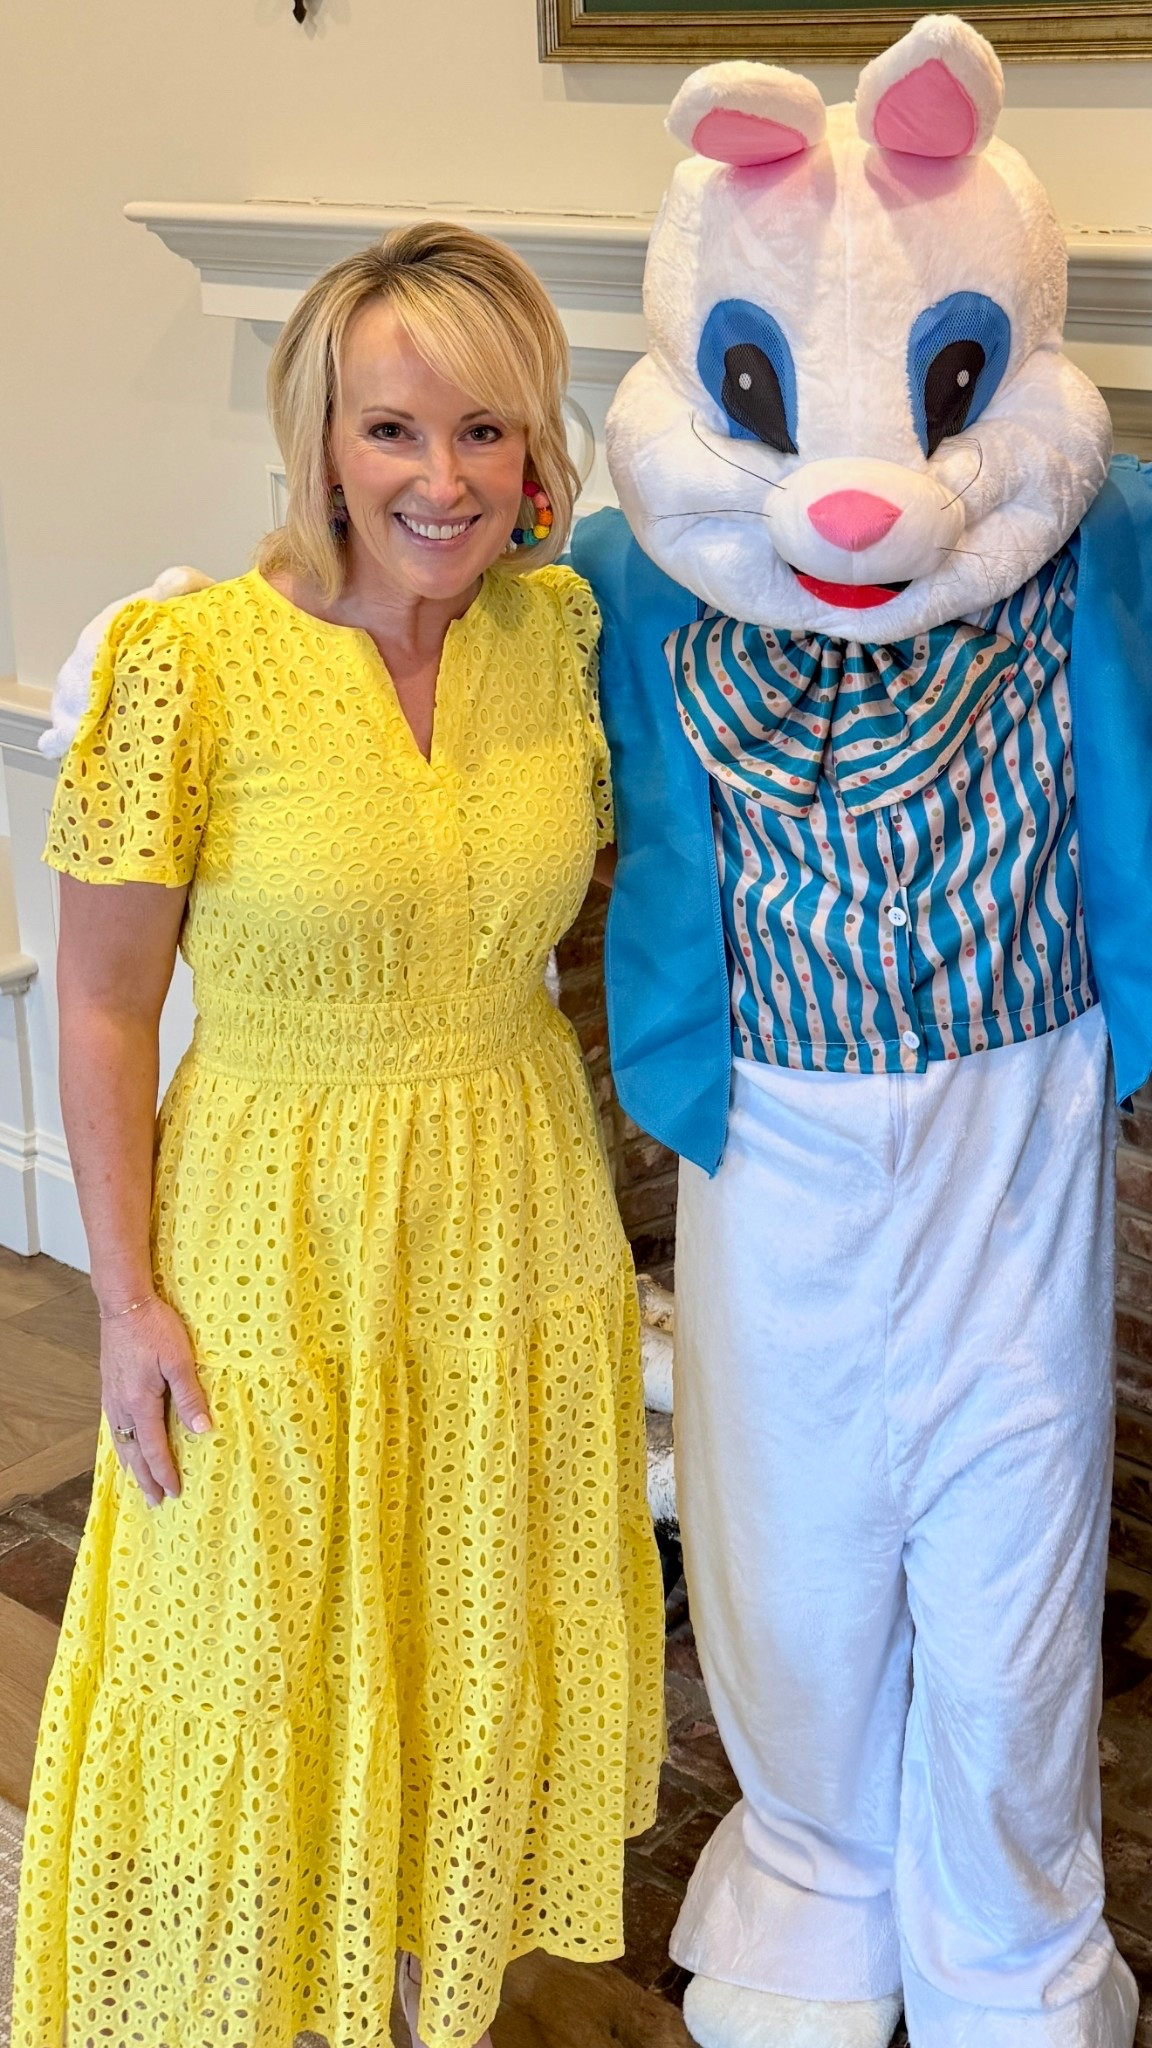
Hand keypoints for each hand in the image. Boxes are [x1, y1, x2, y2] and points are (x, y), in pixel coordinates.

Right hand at [100, 1294, 211, 1505]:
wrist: (124, 1303)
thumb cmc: (155, 1327)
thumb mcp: (180, 1360)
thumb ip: (190, 1396)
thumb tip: (203, 1431)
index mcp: (140, 1402)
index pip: (154, 1448)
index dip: (164, 1472)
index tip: (174, 1492)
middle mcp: (122, 1405)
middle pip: (133, 1452)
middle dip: (145, 1478)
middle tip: (155, 1502)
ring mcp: (112, 1396)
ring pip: (120, 1440)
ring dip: (131, 1464)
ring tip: (138, 1482)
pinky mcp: (109, 1386)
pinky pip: (114, 1426)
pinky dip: (121, 1444)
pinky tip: (125, 1444)